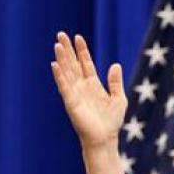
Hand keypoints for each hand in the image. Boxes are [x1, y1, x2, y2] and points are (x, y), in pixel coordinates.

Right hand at [50, 32, 127, 151]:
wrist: (105, 139)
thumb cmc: (111, 121)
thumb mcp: (119, 99)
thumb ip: (115, 82)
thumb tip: (115, 64)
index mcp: (93, 85)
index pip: (85, 64)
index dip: (81, 51)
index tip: (77, 37)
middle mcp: (82, 87)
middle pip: (73, 64)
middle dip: (68, 50)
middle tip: (60, 34)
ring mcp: (75, 94)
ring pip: (67, 72)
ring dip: (62, 59)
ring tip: (57, 44)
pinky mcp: (71, 102)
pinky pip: (64, 86)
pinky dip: (60, 76)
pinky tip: (55, 65)